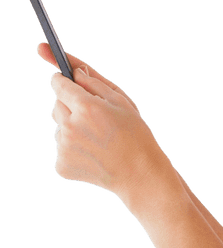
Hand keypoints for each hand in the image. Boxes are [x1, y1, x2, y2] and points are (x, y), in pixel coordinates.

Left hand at [41, 44, 167, 203]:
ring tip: (99, 139)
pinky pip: (62, 147)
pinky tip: (94, 154)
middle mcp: (69, 126)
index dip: (61, 79)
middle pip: (57, 105)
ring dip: (74, 127)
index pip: (59, 84)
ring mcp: (63, 147)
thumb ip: (95, 83)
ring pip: (60, 127)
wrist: (139, 174)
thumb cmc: (135, 134)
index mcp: (86, 107)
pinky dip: (74, 148)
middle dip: (72, 106)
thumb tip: (73, 72)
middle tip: (95, 116)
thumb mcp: (123, 102)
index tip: (60, 77)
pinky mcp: (61, 164)